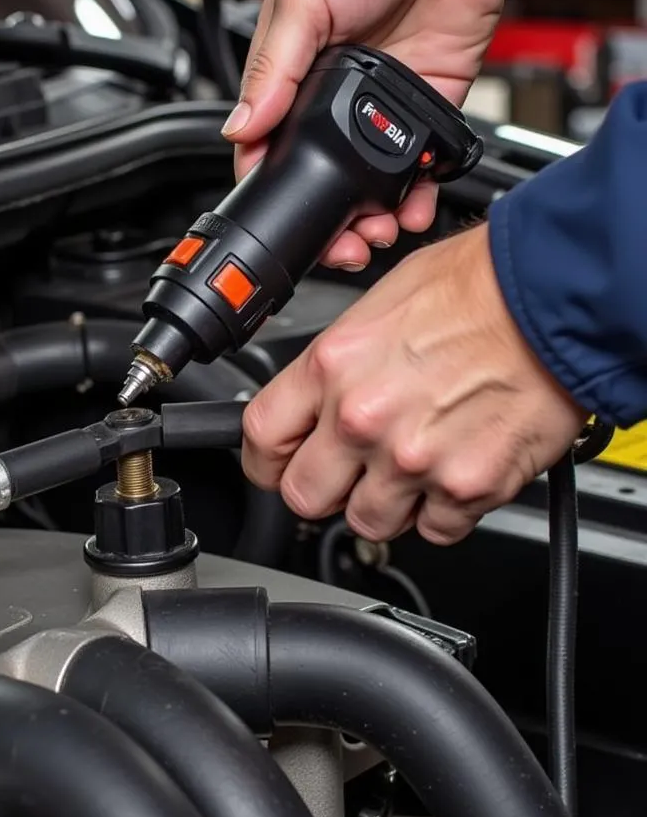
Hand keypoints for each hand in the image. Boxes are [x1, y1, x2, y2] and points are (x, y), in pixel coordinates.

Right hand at [224, 0, 518, 270]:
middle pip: (321, 182)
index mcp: (291, 80)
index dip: (272, 190)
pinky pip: (417, 169)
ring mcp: (380, 113)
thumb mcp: (301, 1)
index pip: (269, 150)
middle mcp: (334, 104)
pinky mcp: (424, 111)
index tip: (283, 220)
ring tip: (376, 234)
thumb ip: (271, 69)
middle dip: (328, 224)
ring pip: (368, 187)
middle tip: (340, 247)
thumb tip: (241, 128)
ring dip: (370, 220)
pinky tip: (411, 209)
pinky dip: (416, 197)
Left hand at [241, 225, 588, 544]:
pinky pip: (436, 530)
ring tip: (411, 466)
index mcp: (331, 367)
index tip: (277, 465)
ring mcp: (413, 460)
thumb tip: (317, 399)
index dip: (265, 461)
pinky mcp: (467, 487)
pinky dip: (443, 512)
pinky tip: (454, 471)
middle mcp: (363, 419)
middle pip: (304, 496)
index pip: (261, 439)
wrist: (555, 292)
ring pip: (367, 523)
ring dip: (384, 504)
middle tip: (345, 473)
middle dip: (321, 490)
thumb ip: (337, 367)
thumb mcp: (377, 306)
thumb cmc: (477, 286)